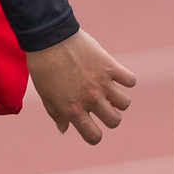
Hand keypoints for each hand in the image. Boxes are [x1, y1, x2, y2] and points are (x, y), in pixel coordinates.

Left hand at [27, 30, 136, 144]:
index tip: (93, 127)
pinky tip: (115, 75)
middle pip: (114, 121)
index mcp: (73, 110)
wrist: (49, 37)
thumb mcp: (45, 94)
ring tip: (108, 89)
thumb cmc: (43, 67)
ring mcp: (102, 83)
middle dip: (110, 117)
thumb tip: (64, 129)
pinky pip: (130, 80)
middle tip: (102, 105)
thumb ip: (56, 114)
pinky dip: (126, 79)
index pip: (94, 136)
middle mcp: (90, 99)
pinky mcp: (110, 66)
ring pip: (125, 103)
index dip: (94, 135)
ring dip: (118, 98)